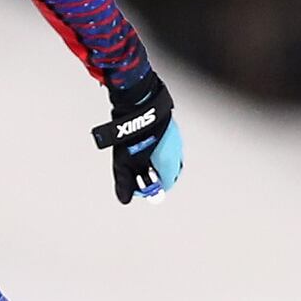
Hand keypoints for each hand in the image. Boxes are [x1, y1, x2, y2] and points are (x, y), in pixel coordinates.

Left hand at [92, 72, 181, 203]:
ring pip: (165, 156)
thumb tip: (124, 198)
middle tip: (134, 172)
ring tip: (133, 154)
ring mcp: (175, 138)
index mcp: (170, 164)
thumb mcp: (125, 162)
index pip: (165, 185)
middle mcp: (176, 152)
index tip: (135, 186)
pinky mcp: (169, 127)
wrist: (139, 102)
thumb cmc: (135, 133)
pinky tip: (139, 140)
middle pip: (166, 172)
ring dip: (151, 159)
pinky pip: (163, 143)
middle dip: (151, 174)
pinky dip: (153, 147)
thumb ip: (126, 182)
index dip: (149, 188)